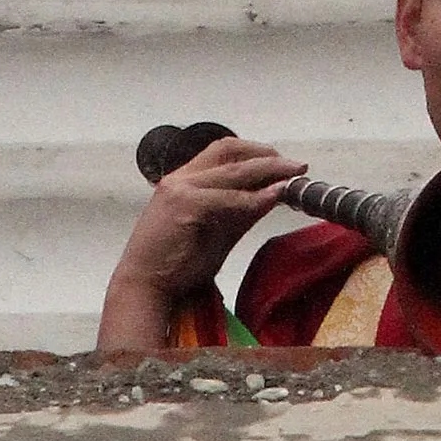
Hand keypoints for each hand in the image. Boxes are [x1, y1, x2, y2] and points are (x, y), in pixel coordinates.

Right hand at [96, 138, 302, 353]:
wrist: (145, 289)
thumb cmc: (178, 264)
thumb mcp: (217, 231)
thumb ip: (242, 210)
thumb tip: (275, 193)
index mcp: (184, 179)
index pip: (223, 151)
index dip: (256, 151)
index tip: (282, 161)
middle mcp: (180, 178)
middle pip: (230, 152)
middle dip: (268, 156)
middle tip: (295, 166)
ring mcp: (180, 189)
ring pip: (233, 171)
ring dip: (268, 171)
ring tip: (292, 176)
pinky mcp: (184, 206)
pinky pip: (227, 198)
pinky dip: (253, 198)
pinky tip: (273, 198)